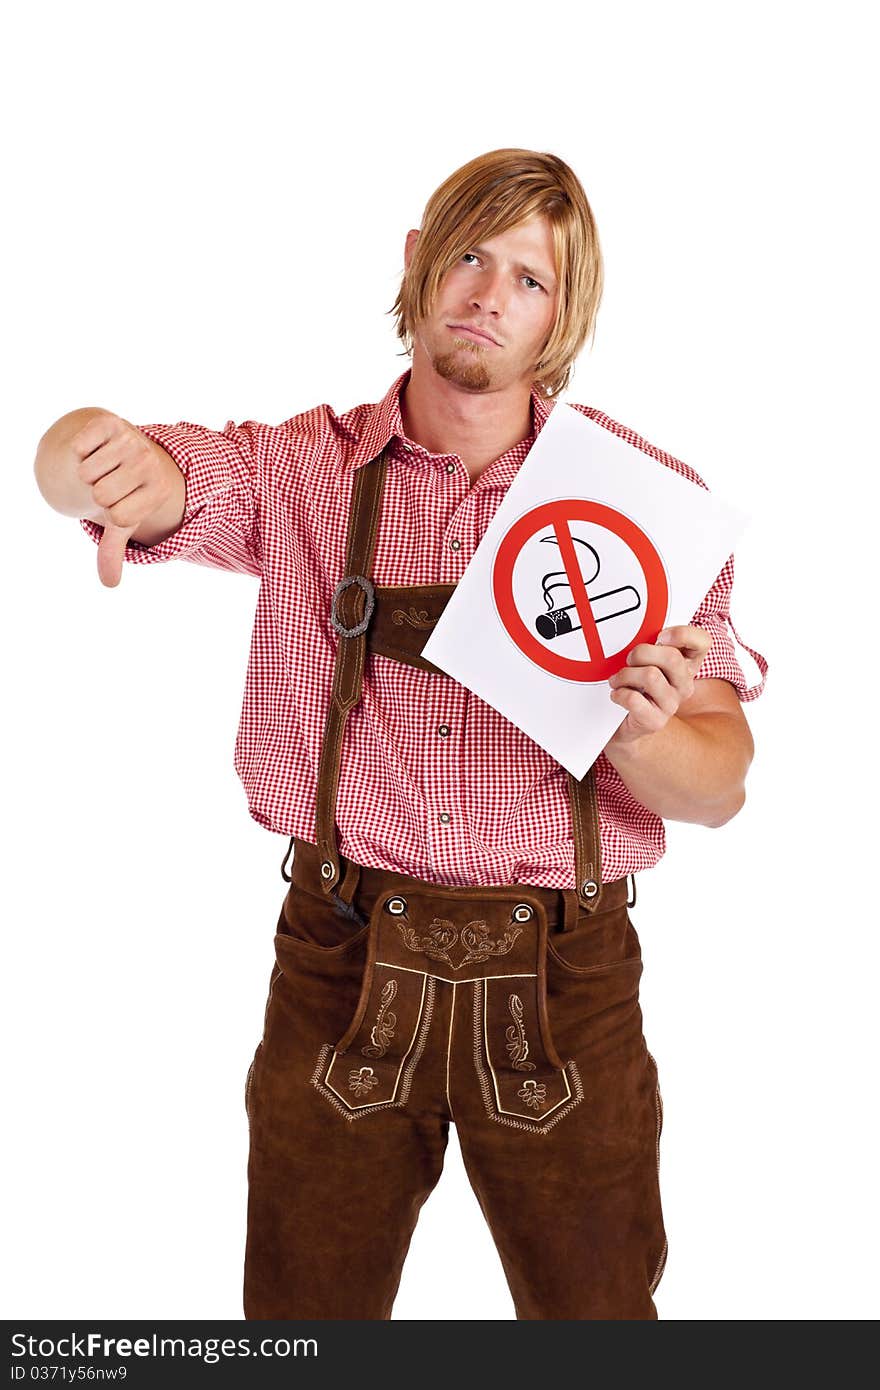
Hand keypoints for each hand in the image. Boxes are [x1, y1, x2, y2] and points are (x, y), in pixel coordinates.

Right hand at [69, 411, 184, 587]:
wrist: (118, 446)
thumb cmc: (121, 489)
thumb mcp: (121, 520)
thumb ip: (114, 550)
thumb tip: (109, 583)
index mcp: (158, 489)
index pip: (119, 516)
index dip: (111, 512)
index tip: (120, 500)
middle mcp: (150, 463)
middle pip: (101, 495)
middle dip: (96, 492)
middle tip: (108, 482)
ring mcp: (132, 441)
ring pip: (87, 473)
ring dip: (87, 472)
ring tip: (103, 466)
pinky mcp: (111, 424)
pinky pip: (81, 448)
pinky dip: (79, 452)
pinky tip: (94, 448)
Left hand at [607, 625, 711, 744]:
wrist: (629, 726)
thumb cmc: (637, 687)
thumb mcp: (647, 660)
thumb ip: (651, 644)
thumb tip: (640, 629)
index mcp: (687, 665)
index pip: (703, 642)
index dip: (682, 634)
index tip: (660, 637)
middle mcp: (684, 685)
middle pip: (672, 657)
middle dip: (642, 653)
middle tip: (629, 660)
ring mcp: (672, 704)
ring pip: (650, 676)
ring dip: (625, 674)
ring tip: (618, 680)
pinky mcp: (655, 721)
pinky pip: (634, 699)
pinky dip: (619, 693)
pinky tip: (617, 694)